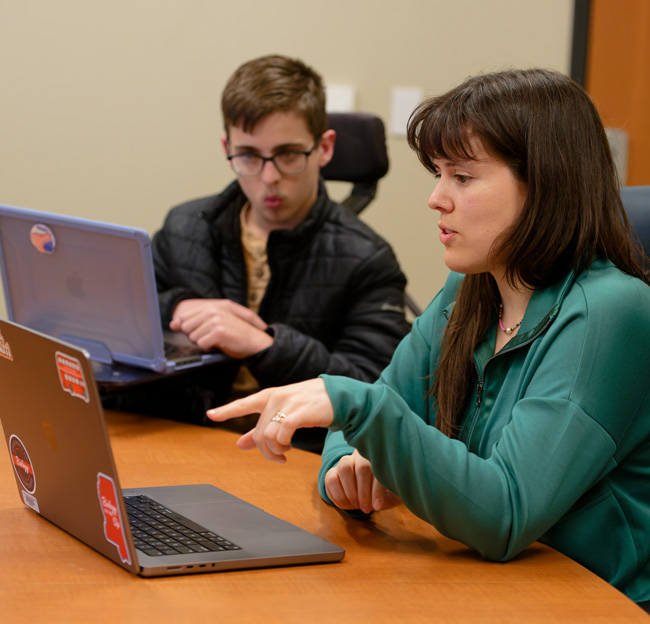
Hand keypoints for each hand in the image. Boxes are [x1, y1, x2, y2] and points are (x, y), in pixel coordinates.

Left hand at [170, 299, 272, 358]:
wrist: (255, 340)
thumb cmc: (235, 332)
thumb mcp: (214, 323)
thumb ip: (193, 322)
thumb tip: (173, 324)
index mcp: (211, 306)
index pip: (184, 318)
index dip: (190, 328)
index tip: (202, 331)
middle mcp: (212, 311)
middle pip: (187, 328)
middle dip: (197, 336)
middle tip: (212, 336)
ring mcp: (215, 320)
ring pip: (194, 338)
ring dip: (204, 343)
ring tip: (218, 340)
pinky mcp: (219, 331)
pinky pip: (202, 345)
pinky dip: (210, 348)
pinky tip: (220, 344)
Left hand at [207, 379, 333, 462]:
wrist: (339, 397)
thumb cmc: (311, 405)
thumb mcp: (285, 412)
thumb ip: (263, 426)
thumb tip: (239, 444)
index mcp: (270, 395)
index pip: (244, 403)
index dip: (227, 410)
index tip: (211, 415)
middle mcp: (276, 398)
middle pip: (258, 432)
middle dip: (265, 450)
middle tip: (279, 456)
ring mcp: (287, 404)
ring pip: (267, 436)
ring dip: (274, 450)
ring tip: (285, 451)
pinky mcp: (298, 413)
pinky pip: (281, 435)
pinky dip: (282, 446)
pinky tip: (289, 448)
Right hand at [324, 449, 401, 513]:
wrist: (370, 490)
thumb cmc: (387, 489)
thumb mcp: (396, 492)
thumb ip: (396, 494)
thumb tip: (397, 498)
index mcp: (380, 457)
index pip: (378, 468)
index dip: (377, 489)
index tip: (378, 506)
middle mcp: (362, 455)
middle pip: (362, 467)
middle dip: (364, 492)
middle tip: (367, 508)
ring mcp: (346, 462)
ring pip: (344, 468)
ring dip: (350, 491)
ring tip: (356, 505)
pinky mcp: (333, 472)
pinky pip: (330, 478)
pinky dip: (337, 494)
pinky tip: (345, 504)